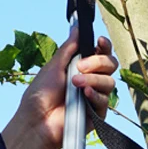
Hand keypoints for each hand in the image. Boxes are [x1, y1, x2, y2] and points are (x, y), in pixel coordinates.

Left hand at [18, 26, 117, 148]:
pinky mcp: (98, 114)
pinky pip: (106, 101)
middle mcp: (91, 79)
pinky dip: (95, 95)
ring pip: (110, 82)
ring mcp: (95, 96)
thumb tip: (76, 28)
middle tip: (81, 66)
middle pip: (110, 64)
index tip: (100, 41)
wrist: (37, 120)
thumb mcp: (54, 65)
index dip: (104, 45)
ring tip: (75, 83)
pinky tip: (84, 94)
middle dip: (97, 62)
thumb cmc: (41, 93)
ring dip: (92, 79)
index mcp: (81, 65)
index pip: (101, 52)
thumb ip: (68, 48)